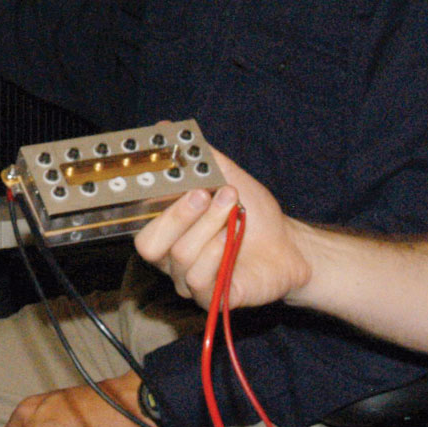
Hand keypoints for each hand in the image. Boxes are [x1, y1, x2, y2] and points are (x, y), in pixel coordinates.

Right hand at [134, 148, 312, 311]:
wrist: (289, 245)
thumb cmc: (254, 214)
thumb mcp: (228, 177)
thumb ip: (199, 156)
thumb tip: (167, 127)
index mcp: (168, 230)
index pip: (138, 220)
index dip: (141, 201)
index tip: (159, 177)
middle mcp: (171, 259)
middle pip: (149, 244)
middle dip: (177, 215)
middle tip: (203, 193)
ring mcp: (189, 280)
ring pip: (181, 255)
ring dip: (209, 225)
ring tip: (232, 207)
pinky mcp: (211, 298)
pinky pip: (199, 279)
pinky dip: (216, 254)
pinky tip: (231, 239)